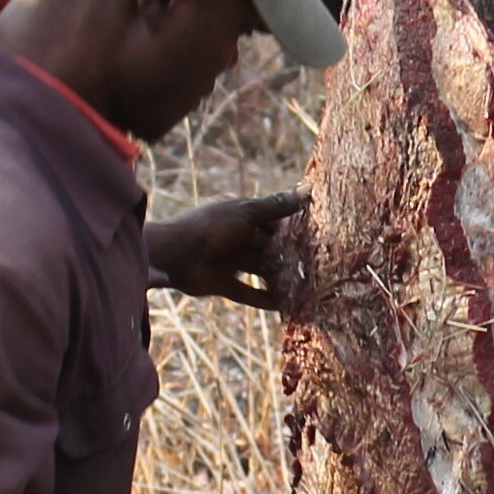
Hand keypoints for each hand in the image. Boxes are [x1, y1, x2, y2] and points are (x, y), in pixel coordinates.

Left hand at [148, 193, 306, 310]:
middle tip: (317, 265)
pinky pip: (247, 293)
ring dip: (279, 278)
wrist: (174, 254)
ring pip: (260, 271)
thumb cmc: (212, 226)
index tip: (318, 234)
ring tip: (304, 286)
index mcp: (242, 218)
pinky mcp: (223, 284)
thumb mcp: (247, 213)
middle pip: (269, 248)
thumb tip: (308, 188)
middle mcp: (238, 239)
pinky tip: (283, 305)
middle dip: (288, 255)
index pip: (273, 222)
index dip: (293, 227)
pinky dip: (263, 299)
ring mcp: (230, 262)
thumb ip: (276, 206)